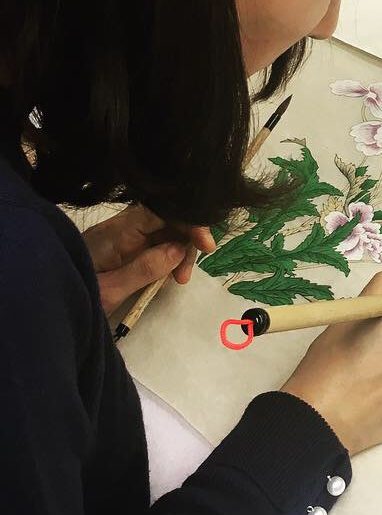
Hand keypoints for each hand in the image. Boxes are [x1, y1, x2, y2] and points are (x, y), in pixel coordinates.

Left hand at [81, 205, 216, 315]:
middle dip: (186, 242)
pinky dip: (168, 257)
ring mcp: (122, 237)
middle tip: (183, 277)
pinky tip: (166, 277)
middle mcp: (121, 228)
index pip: (161, 211)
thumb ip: (143, 269)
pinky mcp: (123, 247)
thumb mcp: (108, 291)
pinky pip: (155, 242)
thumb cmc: (73, 297)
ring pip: (165, 231)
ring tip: (176, 281)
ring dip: (179, 252)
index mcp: (116, 232)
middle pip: (168, 219)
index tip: (205, 246)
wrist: (43, 303)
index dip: (188, 221)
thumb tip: (177, 249)